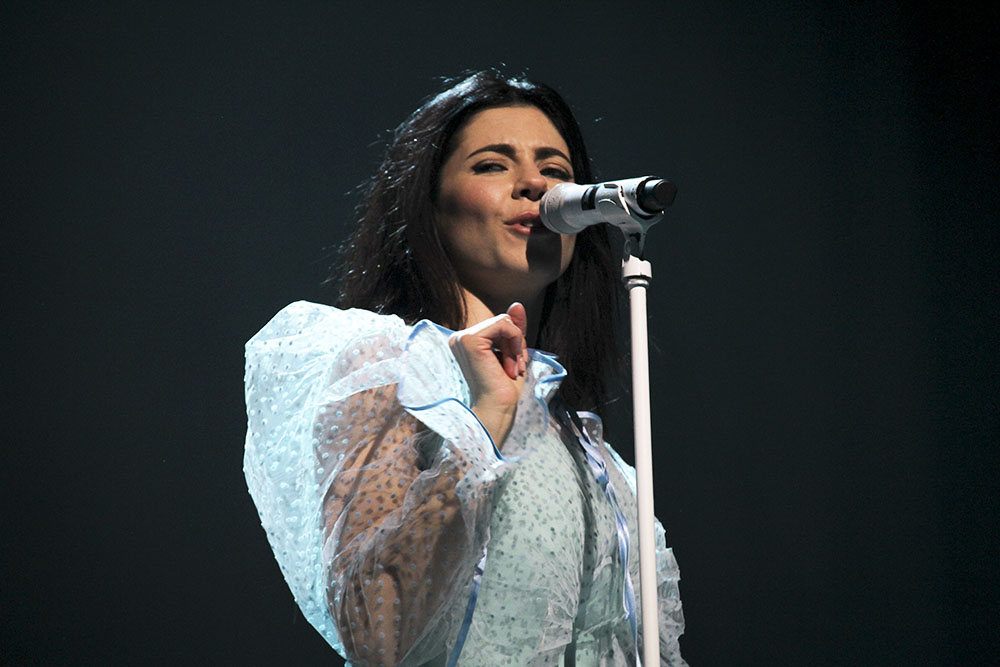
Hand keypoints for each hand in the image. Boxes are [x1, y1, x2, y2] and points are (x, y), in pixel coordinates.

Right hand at [448, 303, 528, 446]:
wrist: (498, 408)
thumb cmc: (504, 388)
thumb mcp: (514, 352)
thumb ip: (514, 328)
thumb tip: (517, 303)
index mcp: (467, 342)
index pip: (499, 324)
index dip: (515, 341)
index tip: (516, 365)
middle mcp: (460, 338)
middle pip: (502, 320)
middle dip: (516, 343)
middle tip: (516, 369)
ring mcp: (462, 338)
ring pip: (504, 321)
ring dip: (517, 345)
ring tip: (513, 369)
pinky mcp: (470, 339)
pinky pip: (504, 324)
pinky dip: (515, 341)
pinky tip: (511, 364)